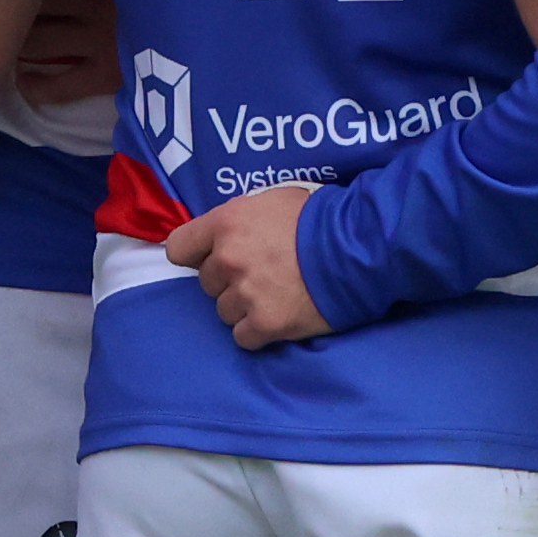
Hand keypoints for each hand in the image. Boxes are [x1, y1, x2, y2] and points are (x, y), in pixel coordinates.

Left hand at [12, 0, 121, 118]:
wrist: (212, 30)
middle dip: (19, 3)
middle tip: (8, 6)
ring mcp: (92, 38)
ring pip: (37, 41)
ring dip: (21, 43)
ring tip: (14, 43)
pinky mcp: (101, 74)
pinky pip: (57, 85)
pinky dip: (36, 87)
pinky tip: (26, 84)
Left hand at [168, 181, 333, 349]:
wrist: (358, 248)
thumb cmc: (319, 217)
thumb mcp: (273, 199)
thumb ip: (240, 217)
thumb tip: (225, 234)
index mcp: (226, 223)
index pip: (179, 248)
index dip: (196, 254)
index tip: (211, 257)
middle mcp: (228, 259)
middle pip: (207, 283)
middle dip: (228, 280)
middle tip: (260, 274)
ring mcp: (245, 294)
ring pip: (224, 311)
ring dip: (244, 307)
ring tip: (274, 295)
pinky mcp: (265, 323)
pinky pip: (243, 336)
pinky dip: (257, 330)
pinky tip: (278, 315)